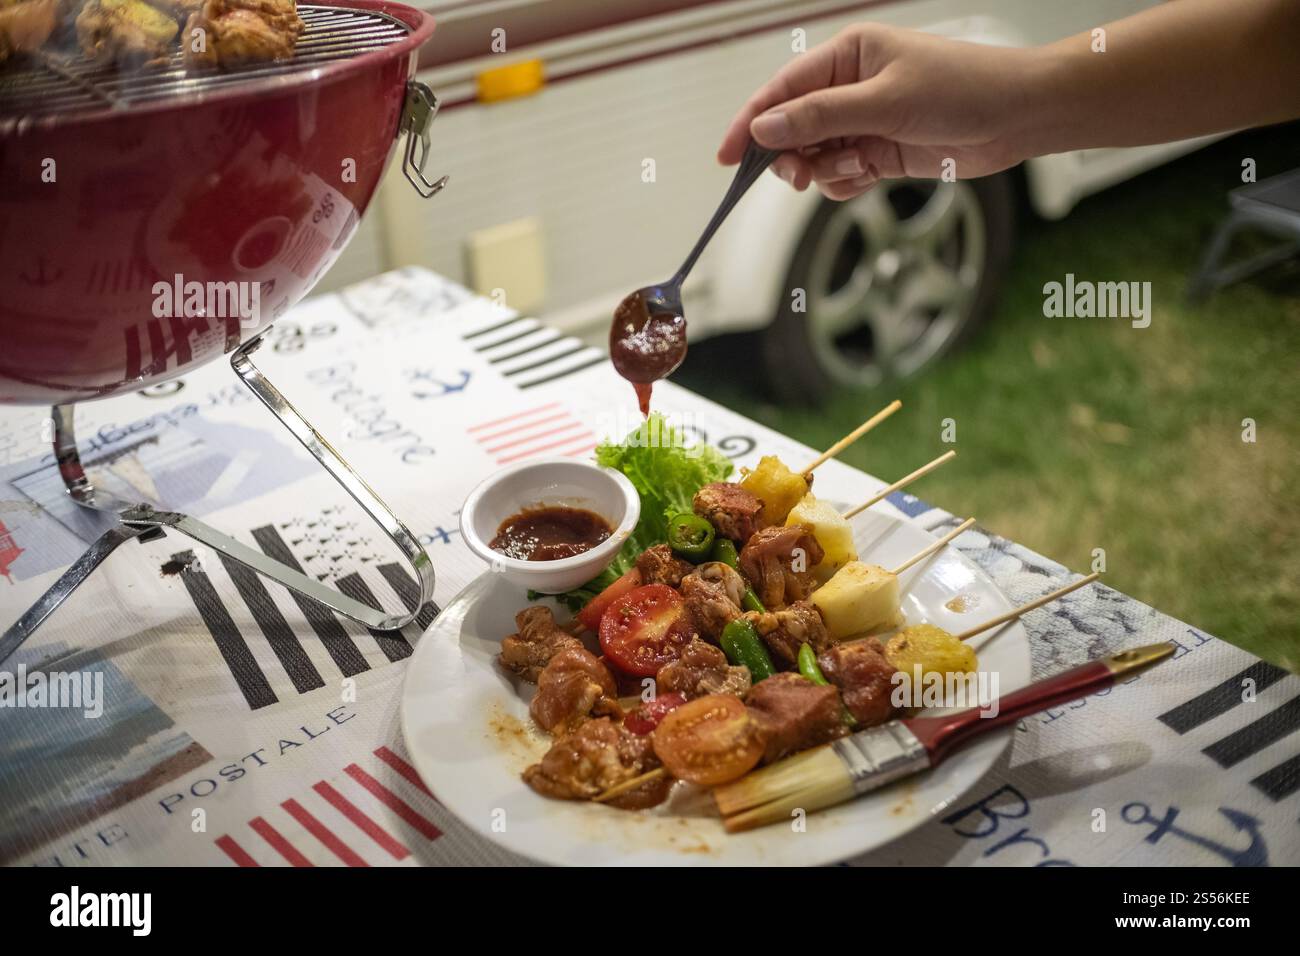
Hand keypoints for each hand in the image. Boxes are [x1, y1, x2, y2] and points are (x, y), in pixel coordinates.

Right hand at [718, 24, 1040, 199]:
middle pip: (792, 128)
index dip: (750, 123)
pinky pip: (840, 174)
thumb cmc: (961, 89)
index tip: (727, 156)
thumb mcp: (884, 102)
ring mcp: (863, 121)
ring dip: (825, 171)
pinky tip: (869, 176)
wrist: (1016, 117)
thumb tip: (763, 129)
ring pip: (815, 156)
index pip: (782, 90)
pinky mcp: (879, 152)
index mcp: (847, 56)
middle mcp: (850, 87)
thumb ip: (819, 117)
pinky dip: (845, 182)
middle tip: (800, 175)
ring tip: (855, 169)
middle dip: (793, 155)